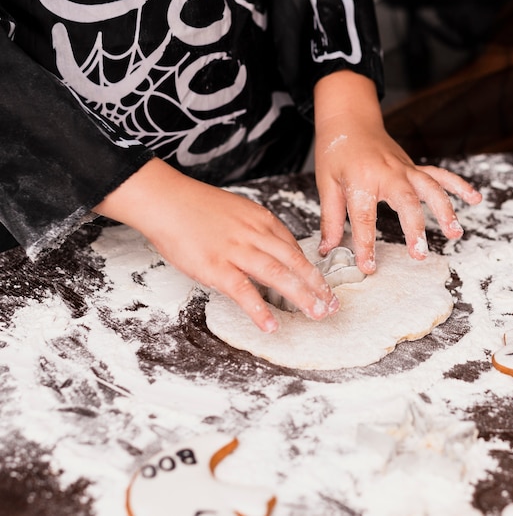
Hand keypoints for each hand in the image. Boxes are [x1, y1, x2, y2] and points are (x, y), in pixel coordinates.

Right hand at [93, 159, 338, 331]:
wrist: (166, 200)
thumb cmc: (196, 206)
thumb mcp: (235, 210)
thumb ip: (255, 229)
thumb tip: (270, 249)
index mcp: (261, 219)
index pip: (292, 246)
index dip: (309, 268)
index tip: (320, 284)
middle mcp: (255, 234)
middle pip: (294, 261)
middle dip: (317, 284)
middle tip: (332, 303)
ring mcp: (236, 250)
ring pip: (278, 275)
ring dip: (301, 296)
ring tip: (317, 314)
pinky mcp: (216, 267)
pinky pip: (243, 291)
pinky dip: (259, 310)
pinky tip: (271, 325)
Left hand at [314, 71, 481, 272]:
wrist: (350, 120)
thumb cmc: (336, 152)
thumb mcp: (326, 184)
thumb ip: (331, 218)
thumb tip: (328, 249)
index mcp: (361, 179)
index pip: (364, 218)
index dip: (366, 245)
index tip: (369, 267)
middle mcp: (388, 173)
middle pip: (406, 203)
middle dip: (415, 229)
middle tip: (419, 254)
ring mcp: (405, 169)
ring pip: (430, 188)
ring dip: (445, 210)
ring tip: (455, 233)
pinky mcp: (414, 167)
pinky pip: (440, 175)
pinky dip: (459, 185)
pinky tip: (475, 199)